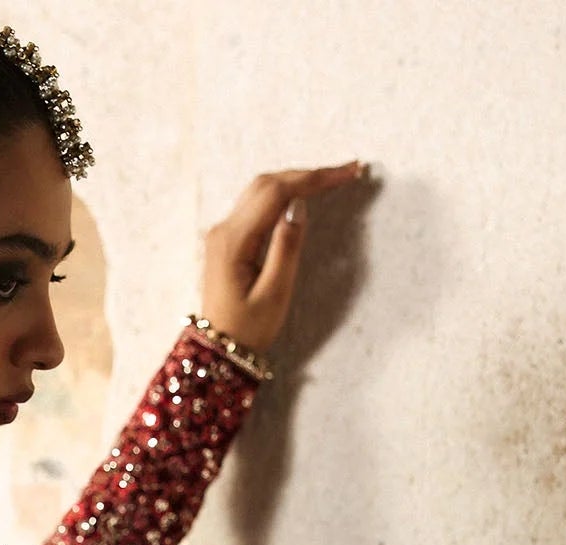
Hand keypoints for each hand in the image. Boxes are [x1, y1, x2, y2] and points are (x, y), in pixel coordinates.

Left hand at [200, 161, 368, 355]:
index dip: (314, 178)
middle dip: (308, 174)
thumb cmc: (247, 330)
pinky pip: (257, 205)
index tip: (348, 172)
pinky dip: (283, 194)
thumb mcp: (274, 293)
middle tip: (347, 171)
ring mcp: (222, 233)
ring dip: (296, 180)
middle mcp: (223, 230)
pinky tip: (304, 195)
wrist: (218, 351)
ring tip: (331, 180)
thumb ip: (286, 247)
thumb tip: (299, 206)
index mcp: (233, 241)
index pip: (277, 192)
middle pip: (267, 183)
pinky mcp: (227, 240)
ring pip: (261, 190)